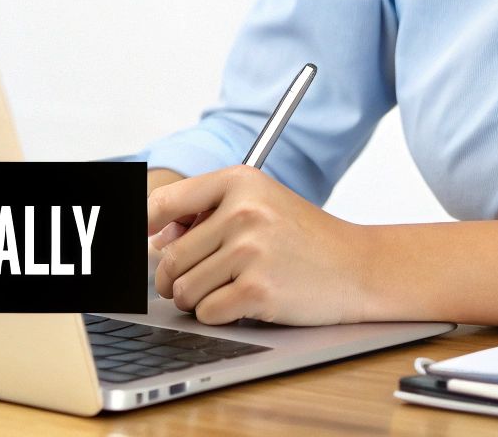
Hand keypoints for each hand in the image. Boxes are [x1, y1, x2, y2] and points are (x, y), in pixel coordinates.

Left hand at [146, 164, 373, 325]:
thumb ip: (206, 212)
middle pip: (170, 258)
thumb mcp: (259, 203)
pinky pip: (208, 313)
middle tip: (196, 281)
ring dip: (197, 300)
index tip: (140, 242)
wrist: (358, 266)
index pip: (163, 202)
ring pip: (184, 290)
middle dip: (174, 279)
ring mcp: (251, 251)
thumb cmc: (304, 238)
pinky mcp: (258, 291)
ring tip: (227, 290)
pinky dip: (219, 316)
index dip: (142, 227)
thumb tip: (152, 237)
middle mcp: (243, 211)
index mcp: (239, 182)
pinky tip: (244, 303)